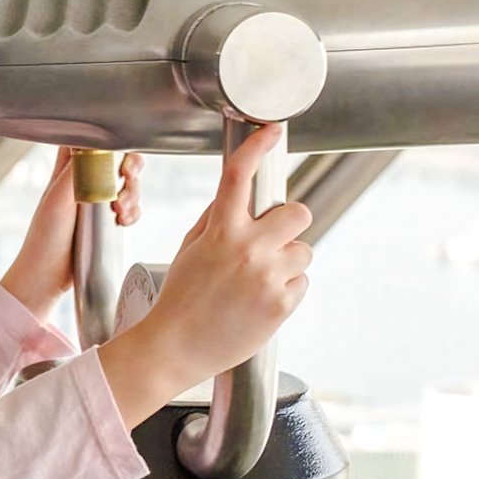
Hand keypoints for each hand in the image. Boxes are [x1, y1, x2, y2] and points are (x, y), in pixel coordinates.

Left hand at [0, 149, 144, 322]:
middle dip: (130, 167)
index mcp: (67, 170)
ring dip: (132, 193)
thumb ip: (76, 172)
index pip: (90, 140)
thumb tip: (96, 146)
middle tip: (128, 178)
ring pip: (126, 184)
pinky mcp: (105, 221)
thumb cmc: (44, 238)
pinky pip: (130, 208)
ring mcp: (95, 201)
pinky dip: (133, 212)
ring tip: (121, 210)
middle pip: (116, 159)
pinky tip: (123, 222)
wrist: (46, 278)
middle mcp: (82, 182)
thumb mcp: (57, 201)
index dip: (109, 140)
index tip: (118, 152)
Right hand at [97, 124, 310, 427]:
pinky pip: (302, 282)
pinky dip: (286, 290)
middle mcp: (247, 248)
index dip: (258, 147)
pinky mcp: (281, 303)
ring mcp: (267, 276)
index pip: (240, 176)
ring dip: (287, 262)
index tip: (272, 130)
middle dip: (288, 225)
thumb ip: (214, 220)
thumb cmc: (178, 299)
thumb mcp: (189, 250)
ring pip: (303, 251)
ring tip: (258, 282)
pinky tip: (259, 302)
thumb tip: (239, 198)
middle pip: (297, 212)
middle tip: (271, 242)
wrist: (175, 348)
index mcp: (219, 230)